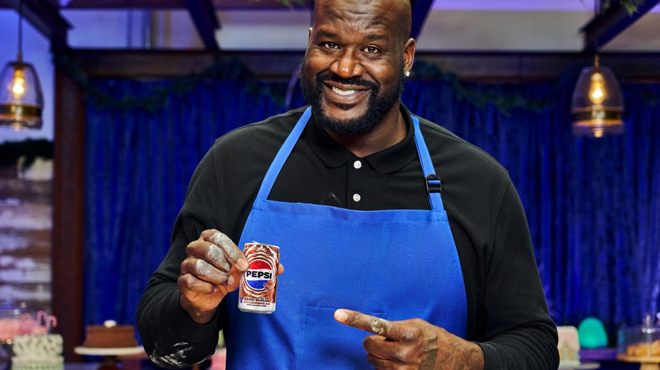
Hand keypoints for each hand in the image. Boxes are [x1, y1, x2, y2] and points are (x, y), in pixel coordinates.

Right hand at [178, 229, 282, 322]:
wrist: (209, 296)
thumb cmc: (226, 275)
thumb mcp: (242, 269)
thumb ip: (259, 265)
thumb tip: (280, 268)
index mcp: (209, 239)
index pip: (217, 237)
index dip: (232, 251)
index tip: (244, 265)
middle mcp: (195, 248)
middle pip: (208, 250)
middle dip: (225, 264)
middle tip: (234, 276)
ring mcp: (187, 264)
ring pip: (199, 266)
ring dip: (216, 277)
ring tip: (225, 283)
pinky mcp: (183, 280)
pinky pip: (190, 281)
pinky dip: (205, 287)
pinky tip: (213, 290)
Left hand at [334, 309, 483, 369]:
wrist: (456, 360)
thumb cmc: (434, 338)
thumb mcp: (417, 325)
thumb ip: (396, 327)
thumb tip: (373, 330)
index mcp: (409, 334)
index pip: (376, 325)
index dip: (355, 319)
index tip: (338, 314)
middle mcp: (405, 353)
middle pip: (369, 345)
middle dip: (373, 342)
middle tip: (387, 340)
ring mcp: (404, 369)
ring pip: (372, 360)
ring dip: (378, 355)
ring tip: (397, 351)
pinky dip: (384, 366)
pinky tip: (398, 362)